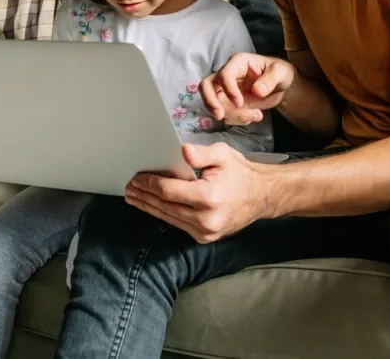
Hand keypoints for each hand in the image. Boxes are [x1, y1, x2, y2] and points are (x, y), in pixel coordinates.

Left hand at [125, 143, 268, 242]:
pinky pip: (178, 224)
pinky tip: (152, 207)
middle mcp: (206, 219)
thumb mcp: (223, 155)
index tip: (136, 178)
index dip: (150, 184)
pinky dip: (163, 214)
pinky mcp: (205, 238)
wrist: (261, 197)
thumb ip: (202, 154)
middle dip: (144, 197)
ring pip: (168, 218)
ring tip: (134, 198)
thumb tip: (183, 151)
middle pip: (165, 207)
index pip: (169, 191)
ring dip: (149, 207)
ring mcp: (205, 232)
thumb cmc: (240, 173)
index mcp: (209, 197)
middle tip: (129, 188)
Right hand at [201, 53, 295, 125]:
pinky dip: (236, 119)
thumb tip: (257, 91)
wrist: (280, 86)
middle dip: (210, 102)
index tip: (239, 103)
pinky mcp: (228, 102)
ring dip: (231, 115)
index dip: (228, 89)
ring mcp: (225, 89)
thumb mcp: (281, 73)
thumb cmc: (279, 73)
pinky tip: (254, 116)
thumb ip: (270, 80)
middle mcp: (227, 74)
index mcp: (238, 62)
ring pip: (214, 103)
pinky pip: (224, 113)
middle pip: (206, 86)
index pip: (224, 74)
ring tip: (256, 115)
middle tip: (220, 116)